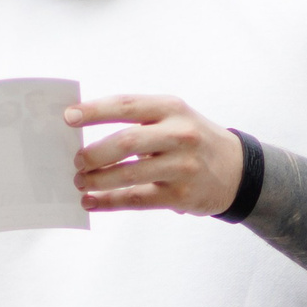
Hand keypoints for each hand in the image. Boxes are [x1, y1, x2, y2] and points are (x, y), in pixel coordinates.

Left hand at [66, 94, 244, 215]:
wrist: (238, 171)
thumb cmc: (192, 139)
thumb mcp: (173, 117)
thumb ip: (137, 119)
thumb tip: (84, 129)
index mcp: (172, 109)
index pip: (127, 105)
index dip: (95, 111)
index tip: (68, 117)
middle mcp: (179, 135)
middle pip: (127, 141)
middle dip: (95, 152)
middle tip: (77, 161)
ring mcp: (182, 167)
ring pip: (129, 174)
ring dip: (98, 180)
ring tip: (80, 182)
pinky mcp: (181, 196)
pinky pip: (136, 199)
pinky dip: (108, 201)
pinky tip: (91, 201)